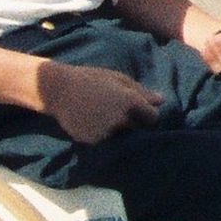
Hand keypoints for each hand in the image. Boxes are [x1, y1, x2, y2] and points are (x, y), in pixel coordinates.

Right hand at [39, 61, 162, 145]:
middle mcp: (121, 120)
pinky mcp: (94, 142)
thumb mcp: (118, 79)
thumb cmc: (91, 79)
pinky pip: (106, 142)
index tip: (140, 110)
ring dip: (120, 131)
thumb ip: (141, 91)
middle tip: (120, 113)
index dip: (148, 114)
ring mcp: (107, 133)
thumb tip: (161, 100)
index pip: (153, 118)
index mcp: (131, 102)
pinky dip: (104, 136)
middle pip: (139, 129)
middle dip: (134, 123)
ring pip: (123, 137)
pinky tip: (94, 123)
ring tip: (105, 117)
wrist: (58, 90)